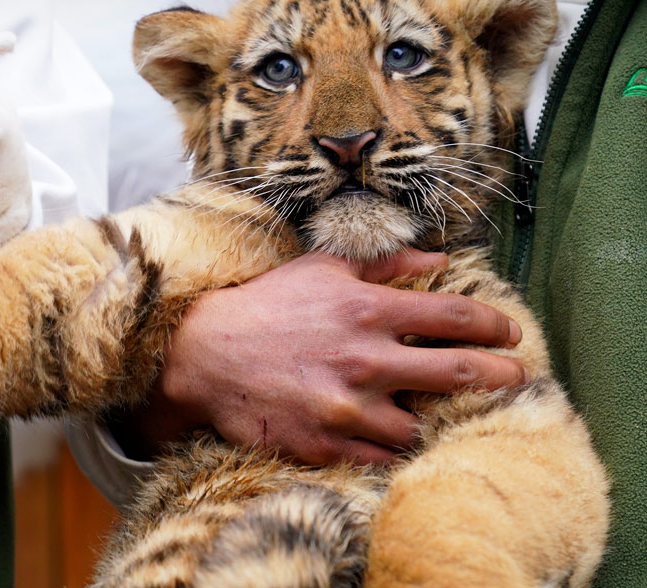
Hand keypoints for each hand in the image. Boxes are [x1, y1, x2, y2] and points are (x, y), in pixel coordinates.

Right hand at [117, 249, 525, 464]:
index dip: (496, 325)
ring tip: (432, 410)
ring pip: (420, 427)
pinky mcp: (324, 445)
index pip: (457, 317)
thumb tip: (439, 260)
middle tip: (515, 376)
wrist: (203, 355)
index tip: (510, 334)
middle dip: (502, 375)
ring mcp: (345, 409)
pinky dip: (389, 449)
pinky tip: (389, 436)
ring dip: (431, 418)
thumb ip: (385, 264)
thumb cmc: (266, 305)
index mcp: (368, 311)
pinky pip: (380, 459)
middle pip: (461, 374)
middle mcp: (364, 361)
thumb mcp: (322, 268)